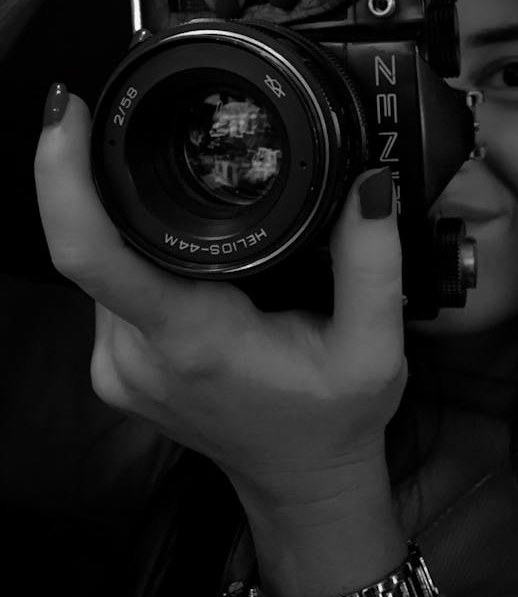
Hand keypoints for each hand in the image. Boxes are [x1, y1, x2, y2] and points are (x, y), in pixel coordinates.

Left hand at [34, 88, 406, 521]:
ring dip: (132, 221)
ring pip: (103, 263)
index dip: (62, 178)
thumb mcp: (375, 348)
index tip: (67, 114)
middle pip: (96, 242)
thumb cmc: (335, 421)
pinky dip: (137, 255)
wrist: (302, 482)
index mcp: (193, 340)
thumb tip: (368, 184)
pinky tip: (185, 249)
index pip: (94, 255)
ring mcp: (116, 366)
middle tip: (150, 128)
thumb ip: (373, 263)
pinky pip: (111, 287)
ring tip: (193, 202)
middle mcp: (135, 354)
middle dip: (112, 180)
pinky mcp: (114, 367)